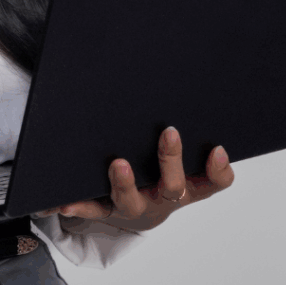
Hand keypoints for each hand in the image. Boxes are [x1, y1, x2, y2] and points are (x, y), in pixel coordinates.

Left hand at [39, 127, 234, 231]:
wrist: (138, 211)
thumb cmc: (160, 169)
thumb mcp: (178, 153)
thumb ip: (182, 127)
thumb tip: (183, 73)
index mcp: (188, 185)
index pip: (214, 183)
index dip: (219, 169)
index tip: (218, 148)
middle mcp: (163, 197)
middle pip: (174, 187)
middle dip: (171, 160)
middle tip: (169, 132)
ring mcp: (136, 205)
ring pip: (132, 200)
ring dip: (125, 182)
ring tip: (118, 164)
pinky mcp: (107, 209)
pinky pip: (93, 208)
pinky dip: (80, 205)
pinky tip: (66, 199)